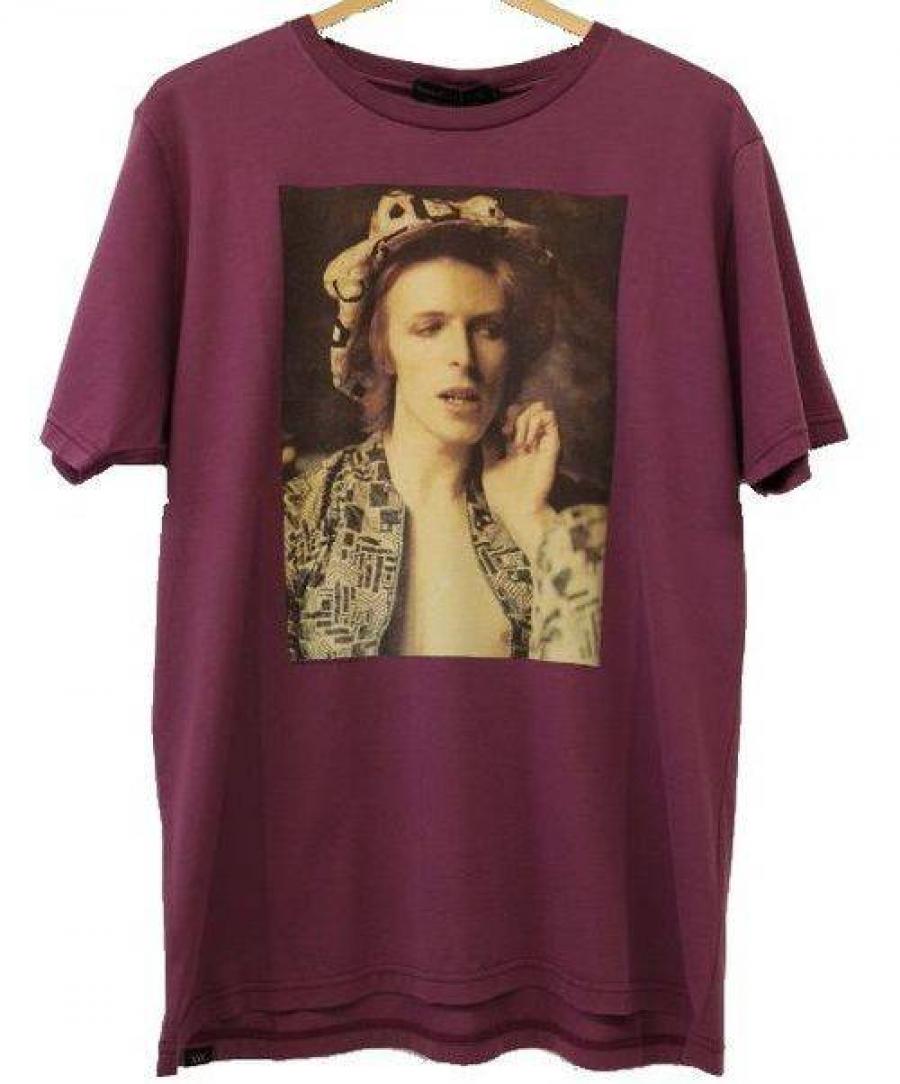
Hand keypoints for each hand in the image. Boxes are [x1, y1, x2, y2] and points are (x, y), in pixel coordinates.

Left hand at [481, 399, 561, 560]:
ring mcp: (541, 443)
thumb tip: (483, 431)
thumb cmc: (503, 496)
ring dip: (525, 419)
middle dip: (515, 414)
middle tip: (507, 432)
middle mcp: (530, 442)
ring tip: (518, 440)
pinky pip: (550, 419)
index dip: (506, 416)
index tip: (500, 432)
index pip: (515, 417)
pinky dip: (537, 422)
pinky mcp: (552, 446)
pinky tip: (528, 440)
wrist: (519, 511)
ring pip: (539, 410)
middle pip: (527, 409)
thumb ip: (488, 448)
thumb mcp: (489, 468)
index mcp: (515, 446)